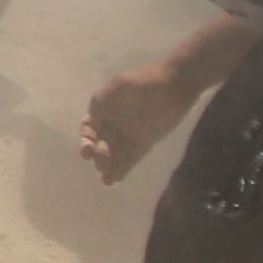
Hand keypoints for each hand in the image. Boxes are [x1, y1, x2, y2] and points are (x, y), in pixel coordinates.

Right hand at [76, 55, 207, 182]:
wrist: (176, 84)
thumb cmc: (145, 82)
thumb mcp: (118, 86)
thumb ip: (102, 102)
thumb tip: (89, 120)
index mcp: (105, 107)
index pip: (89, 128)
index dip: (86, 140)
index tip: (88, 151)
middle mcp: (114, 122)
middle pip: (100, 143)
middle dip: (98, 155)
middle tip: (102, 164)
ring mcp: (130, 133)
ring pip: (115, 153)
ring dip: (109, 167)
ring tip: (107, 180)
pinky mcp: (145, 142)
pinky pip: (131, 157)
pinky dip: (124, 168)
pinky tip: (117, 178)